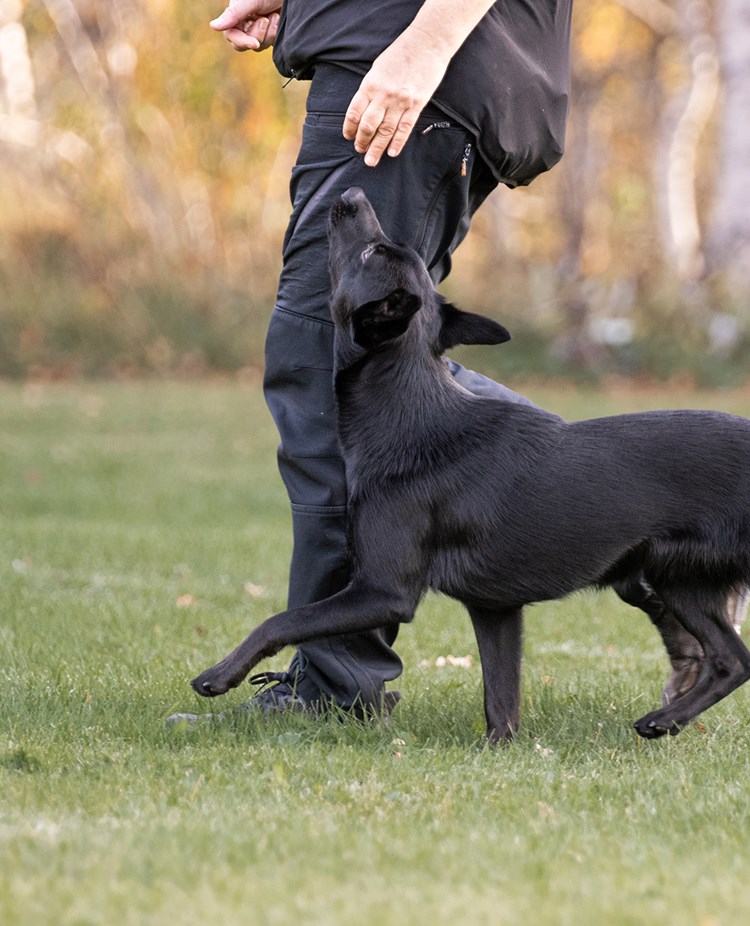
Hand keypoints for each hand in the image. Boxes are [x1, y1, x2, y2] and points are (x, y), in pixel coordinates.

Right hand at [210, 1, 281, 51]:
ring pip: (259, 46)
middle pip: (244, 45)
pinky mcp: (270, 34)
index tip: (254, 43)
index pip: (232, 37)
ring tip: (273, 15)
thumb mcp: (249, 2)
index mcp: (236, 16)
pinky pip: (270, 44)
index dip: (242, 42)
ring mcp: (258, 30)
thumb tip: (213, 27)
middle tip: (265, 19)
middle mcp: (245, 24)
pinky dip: (275, 33)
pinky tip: (277, 19)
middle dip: (257, 35)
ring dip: (269, 32)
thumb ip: (232, 14)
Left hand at [343, 28, 450, 166]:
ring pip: (385, 131)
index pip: (354, 113)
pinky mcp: (416, 105)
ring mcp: (400, 101)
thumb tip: (364, 109)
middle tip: (360, 151)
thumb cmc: (401, 53)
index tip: (348, 137)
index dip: (349, 128)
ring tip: (371, 160)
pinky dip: (397, 143)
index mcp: (370, 84)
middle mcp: (383, 95)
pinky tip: (391, 153)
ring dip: (376, 148)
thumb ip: (370, 89)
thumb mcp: (377, 68)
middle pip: (368, 126)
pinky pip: (404, 129)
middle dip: (362, 142)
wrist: (427, 42)